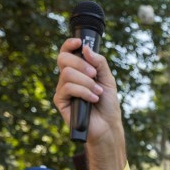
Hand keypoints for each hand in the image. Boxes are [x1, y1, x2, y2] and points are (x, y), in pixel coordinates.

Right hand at [54, 38, 125, 169]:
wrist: (108, 126)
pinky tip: (92, 99)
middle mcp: (68, 78)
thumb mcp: (108, 80)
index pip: (67, 53)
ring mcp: (63, 89)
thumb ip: (99, 63)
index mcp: (78, 71)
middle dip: (81, 65)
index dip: (70, 44)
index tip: (79, 43)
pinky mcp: (61, 101)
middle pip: (64, 59)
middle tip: (95, 75)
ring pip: (67, 74)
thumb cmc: (108, 104)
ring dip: (86, 82)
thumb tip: (85, 48)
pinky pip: (68, 88)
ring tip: (97, 92)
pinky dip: (83, 91)